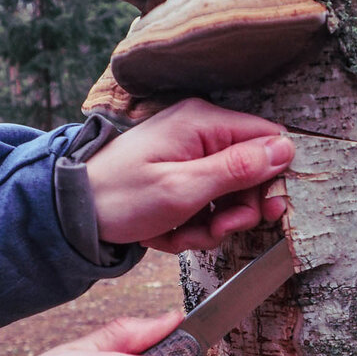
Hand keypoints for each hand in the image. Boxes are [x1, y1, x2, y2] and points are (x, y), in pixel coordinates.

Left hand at [86, 98, 293, 251]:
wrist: (71, 214)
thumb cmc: (119, 197)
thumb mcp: (184, 188)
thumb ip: (238, 169)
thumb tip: (285, 149)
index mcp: (203, 122)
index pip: (267, 139)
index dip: (274, 177)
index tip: (268, 210)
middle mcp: (200, 132)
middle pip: (250, 171)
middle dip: (237, 209)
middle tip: (217, 229)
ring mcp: (189, 155)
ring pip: (229, 195)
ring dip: (212, 224)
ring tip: (182, 233)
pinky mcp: (180, 176)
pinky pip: (206, 203)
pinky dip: (193, 225)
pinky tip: (169, 232)